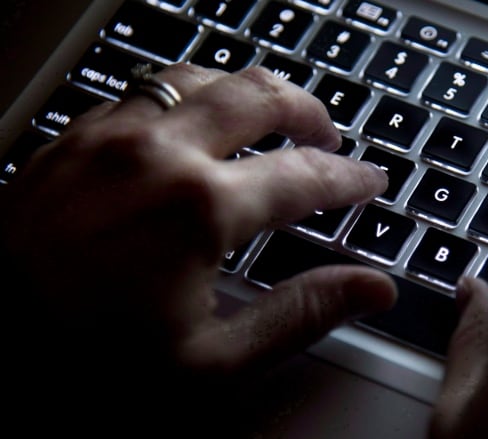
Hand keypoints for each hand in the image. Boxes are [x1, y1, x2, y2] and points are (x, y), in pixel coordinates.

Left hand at [0, 63, 395, 433]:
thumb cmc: (87, 361)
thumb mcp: (211, 362)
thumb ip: (301, 315)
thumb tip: (371, 289)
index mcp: (200, 207)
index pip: (305, 176)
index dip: (350, 179)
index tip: (370, 182)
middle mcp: (157, 153)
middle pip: (260, 97)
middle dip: (309, 112)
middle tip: (329, 136)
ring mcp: (109, 136)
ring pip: (201, 78)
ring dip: (248, 92)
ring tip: (270, 115)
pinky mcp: (72, 138)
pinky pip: (145, 90)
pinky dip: (188, 96)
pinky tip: (194, 120)